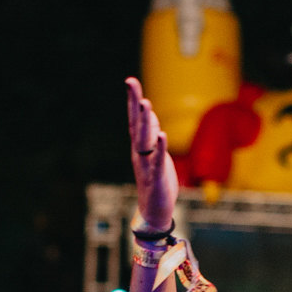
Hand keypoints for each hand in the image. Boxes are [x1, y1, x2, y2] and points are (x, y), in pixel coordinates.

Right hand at [125, 77, 177, 232]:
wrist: (154, 210)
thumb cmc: (156, 179)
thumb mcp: (153, 153)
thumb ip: (150, 133)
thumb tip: (147, 112)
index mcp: (139, 146)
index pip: (134, 119)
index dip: (132, 100)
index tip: (130, 81)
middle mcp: (139, 152)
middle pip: (137, 126)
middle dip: (135, 106)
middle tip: (134, 86)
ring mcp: (147, 164)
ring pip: (144, 141)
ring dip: (145, 123)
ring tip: (145, 104)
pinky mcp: (157, 177)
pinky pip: (158, 160)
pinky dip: (159, 148)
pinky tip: (161, 135)